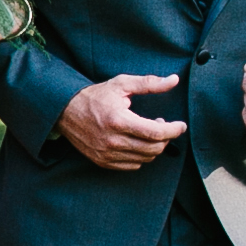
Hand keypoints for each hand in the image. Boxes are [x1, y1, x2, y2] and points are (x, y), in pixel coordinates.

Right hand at [57, 72, 187, 171]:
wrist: (64, 111)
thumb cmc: (95, 96)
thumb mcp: (121, 84)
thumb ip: (149, 83)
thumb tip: (174, 80)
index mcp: (118, 120)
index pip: (156, 133)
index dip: (174, 130)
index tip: (180, 125)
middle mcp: (112, 141)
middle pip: (154, 148)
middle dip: (166, 138)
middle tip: (163, 126)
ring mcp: (106, 153)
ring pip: (145, 158)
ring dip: (154, 147)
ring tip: (149, 133)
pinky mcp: (102, 161)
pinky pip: (133, 166)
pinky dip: (141, 156)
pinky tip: (137, 143)